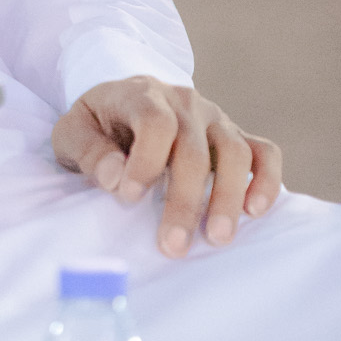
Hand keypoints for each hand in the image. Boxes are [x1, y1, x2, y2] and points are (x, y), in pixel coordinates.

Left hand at [52, 77, 281, 257]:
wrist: (122, 106)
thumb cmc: (97, 126)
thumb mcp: (73, 133)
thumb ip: (89, 152)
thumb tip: (116, 176)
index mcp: (141, 94)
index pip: (154, 122)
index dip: (145, 161)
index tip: (129, 197)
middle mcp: (184, 102)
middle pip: (194, 148)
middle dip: (184, 200)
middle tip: (174, 245)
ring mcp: (215, 118)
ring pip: (235, 152)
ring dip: (228, 197)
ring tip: (217, 237)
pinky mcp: (236, 136)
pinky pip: (264, 152)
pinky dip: (267, 180)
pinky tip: (256, 211)